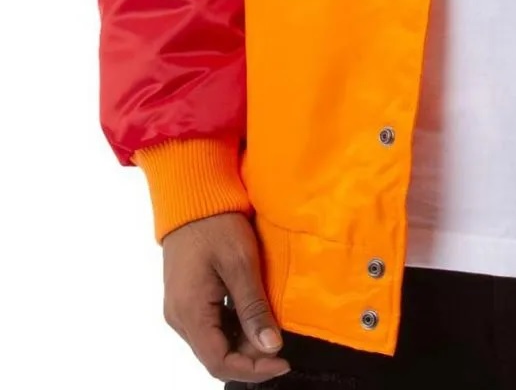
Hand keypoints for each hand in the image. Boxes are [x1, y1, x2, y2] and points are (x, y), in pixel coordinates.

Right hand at [162, 212, 290, 383]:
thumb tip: (270, 348)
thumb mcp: (241, 263)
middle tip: (282, 348)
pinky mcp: (186, 299)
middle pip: (215, 356)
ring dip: (242, 344)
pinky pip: (209, 326)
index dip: (253, 370)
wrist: (192, 197)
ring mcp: (180, 309)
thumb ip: (253, 308)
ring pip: (213, 342)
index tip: (283, 362)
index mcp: (189, 313)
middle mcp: (179, 318)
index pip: (219, 362)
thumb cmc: (216, 224)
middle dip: (250, 358)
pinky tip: (254, 317)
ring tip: (271, 330)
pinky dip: (233, 329)